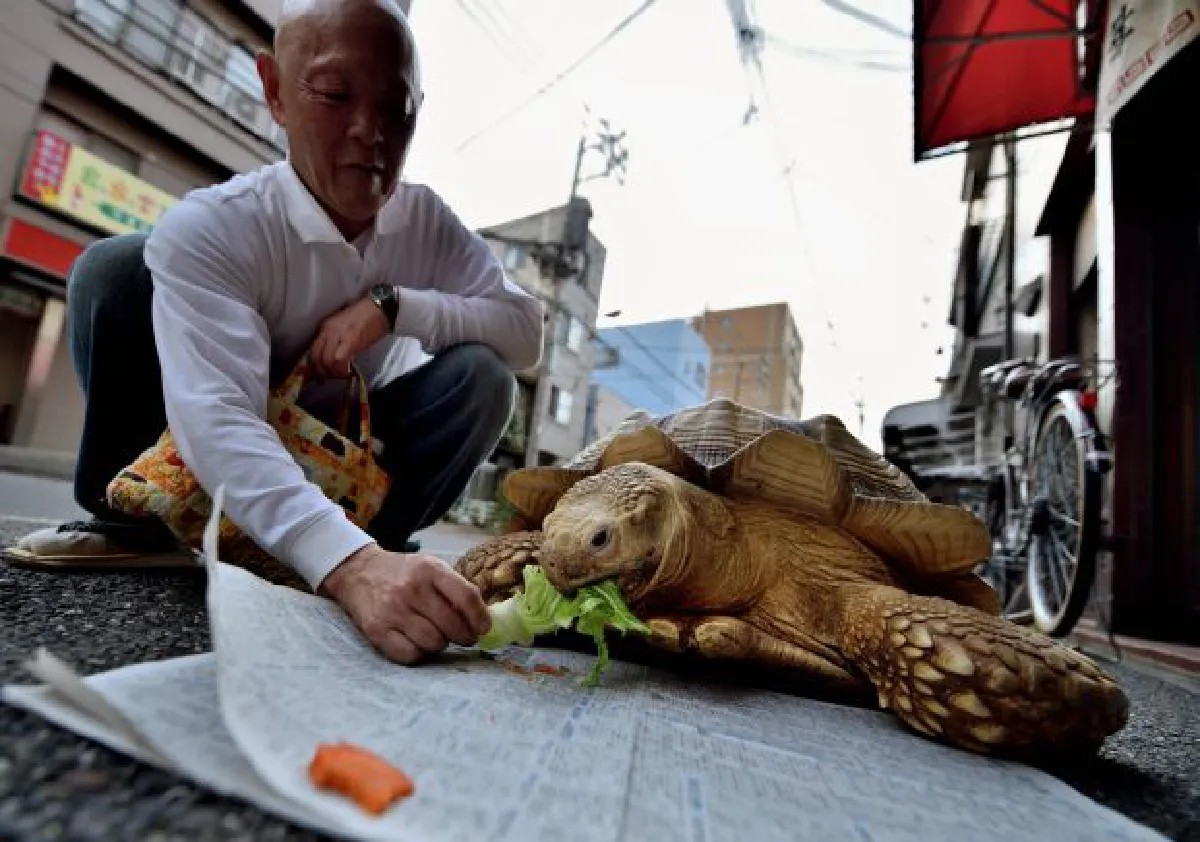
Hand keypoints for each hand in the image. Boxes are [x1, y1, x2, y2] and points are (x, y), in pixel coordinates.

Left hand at [309, 297, 388, 378]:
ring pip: (327, 361)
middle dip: (322, 373)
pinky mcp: (351, 341)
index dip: (314, 367)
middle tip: (330, 378)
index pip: (312, 351)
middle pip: (317, 358)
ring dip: (333, 373)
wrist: (379, 308)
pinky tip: (348, 372)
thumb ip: (333, 340)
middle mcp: (328, 331)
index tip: (320, 374)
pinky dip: (342, 370)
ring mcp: (338, 336)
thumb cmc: (362, 316)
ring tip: (340, 375)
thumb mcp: (341, 327)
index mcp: (325, 327)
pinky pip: (340, 360)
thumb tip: (329, 359)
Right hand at [321, 544, 491, 663]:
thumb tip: (485, 619)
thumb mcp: (431, 568)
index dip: (480, 618)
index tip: (484, 628)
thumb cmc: (404, 574)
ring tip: (438, 635)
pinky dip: (419, 653)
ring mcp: (392, 611)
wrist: (359, 572)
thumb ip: (457, 589)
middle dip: (464, 636)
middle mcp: (411, 589)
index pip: (466, 597)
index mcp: (429, 569)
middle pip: (452, 625)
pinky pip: (410, 655)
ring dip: (441, 644)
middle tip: (464, 637)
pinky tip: (418, 642)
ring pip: (434, 643)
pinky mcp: (376, 631)